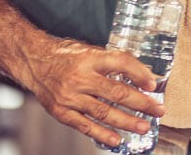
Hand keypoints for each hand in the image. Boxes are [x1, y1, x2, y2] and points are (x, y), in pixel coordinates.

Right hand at [24, 38, 164, 147]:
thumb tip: (142, 75)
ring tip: (143, 127)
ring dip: (126, 121)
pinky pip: (84, 125)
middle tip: (157, 109)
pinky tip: (116, 139)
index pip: (120, 62)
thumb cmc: (64, 55)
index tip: (153, 84)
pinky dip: (101, 134)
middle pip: (116, 91)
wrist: (33, 61)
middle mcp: (80, 77)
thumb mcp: (89, 50)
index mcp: (89, 58)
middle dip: (140, 102)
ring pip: (103, 111)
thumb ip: (112, 61)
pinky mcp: (61, 111)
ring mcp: (70, 96)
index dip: (139, 73)